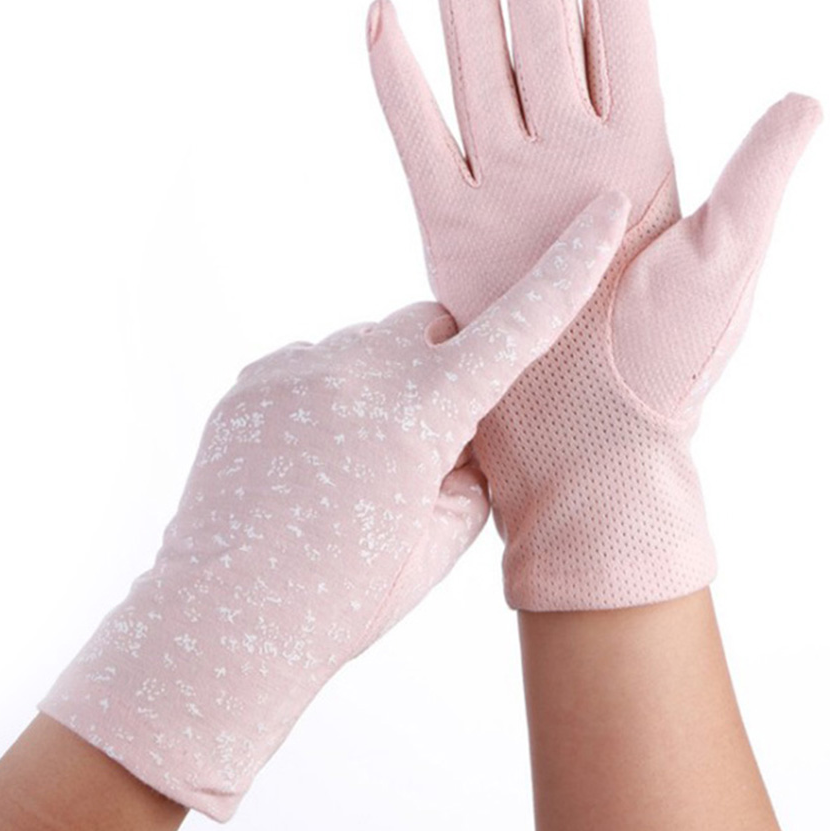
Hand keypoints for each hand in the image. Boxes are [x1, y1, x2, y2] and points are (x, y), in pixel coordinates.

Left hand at [37, 191, 627, 819]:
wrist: (226, 621)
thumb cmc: (348, 596)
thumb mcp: (444, 537)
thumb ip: (474, 460)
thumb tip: (464, 417)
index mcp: (421, 414)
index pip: (516, 326)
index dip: (568, 267)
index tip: (604, 209)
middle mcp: (357, 371)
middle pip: (432, 325)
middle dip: (445, 360)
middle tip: (424, 436)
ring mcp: (297, 368)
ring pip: (370, 347)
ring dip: (381, 386)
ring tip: (346, 467)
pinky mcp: (254, 379)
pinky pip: (316, 366)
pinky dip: (328, 398)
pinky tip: (305, 461)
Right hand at [368, 0, 821, 608]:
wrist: (588, 445)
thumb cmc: (668, 370)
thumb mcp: (729, 268)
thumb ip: (758, 179)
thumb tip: (808, 100)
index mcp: (641, 157)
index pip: (622, 38)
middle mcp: (569, 159)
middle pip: (544, 35)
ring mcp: (504, 187)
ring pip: (478, 70)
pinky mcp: (449, 225)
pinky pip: (419, 138)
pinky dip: (400, 83)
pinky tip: (387, 18)